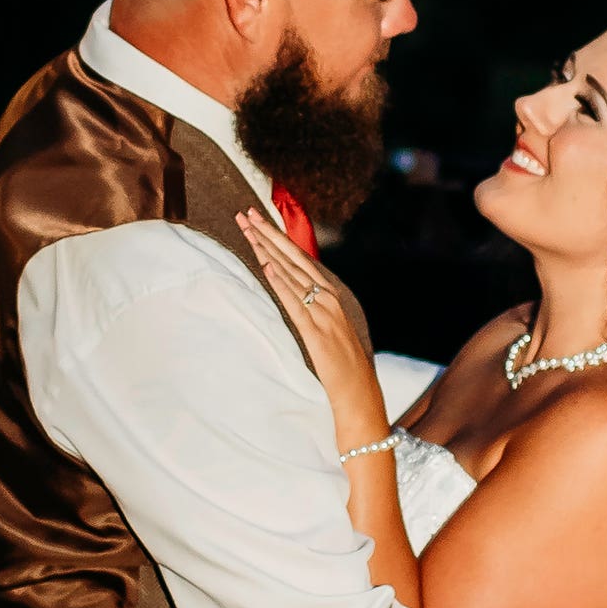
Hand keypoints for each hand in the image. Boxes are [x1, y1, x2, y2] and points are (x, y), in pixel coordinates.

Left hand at [239, 203, 388, 442]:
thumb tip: (298, 294)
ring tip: (249, 230)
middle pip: (295, 259)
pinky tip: (267, 266)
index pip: (302, 260)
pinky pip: (296, 304)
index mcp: (334, 295)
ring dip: (268, 250)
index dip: (279, 239)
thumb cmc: (346, 366)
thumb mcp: (331, 329)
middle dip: (269, 234)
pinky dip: (281, 283)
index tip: (259, 222)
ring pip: (292, 275)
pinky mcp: (316, 334)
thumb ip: (316, 309)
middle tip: (246, 213)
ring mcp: (324, 314)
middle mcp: (331, 298)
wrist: (359, 394)